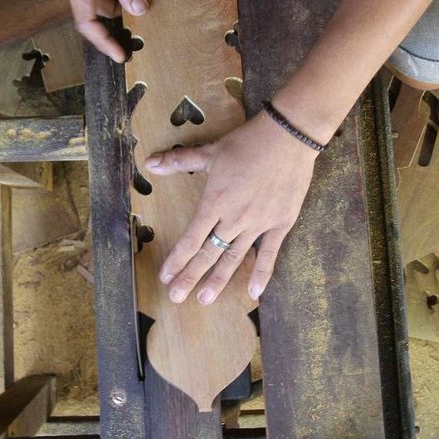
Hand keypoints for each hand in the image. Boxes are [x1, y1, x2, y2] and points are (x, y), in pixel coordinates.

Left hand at [144, 113, 318, 304]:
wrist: (288, 138)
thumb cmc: (247, 143)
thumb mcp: (210, 151)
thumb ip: (180, 161)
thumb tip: (150, 162)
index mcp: (214, 202)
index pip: (190, 239)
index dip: (177, 259)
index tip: (165, 276)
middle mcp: (233, 219)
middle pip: (208, 254)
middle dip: (190, 277)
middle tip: (176, 297)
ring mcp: (258, 224)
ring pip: (234, 258)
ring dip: (218, 280)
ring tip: (205, 299)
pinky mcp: (280, 224)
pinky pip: (269, 254)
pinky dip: (261, 274)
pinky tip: (254, 292)